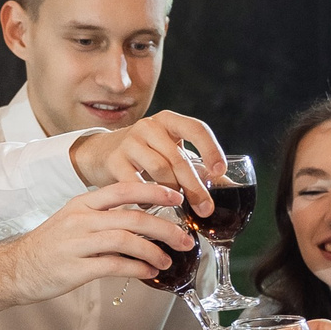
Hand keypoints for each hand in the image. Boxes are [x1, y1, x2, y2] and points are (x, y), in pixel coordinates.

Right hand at [0, 180, 195, 302]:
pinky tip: (149, 273)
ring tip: (168, 260)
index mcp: (82, 204)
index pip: (124, 189)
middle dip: (165, 227)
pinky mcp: (76, 269)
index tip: (176, 197)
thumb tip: (143, 223)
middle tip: (184, 238)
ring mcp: (77, 243)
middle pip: (133, 216)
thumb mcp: (74, 221)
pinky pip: (114, 265)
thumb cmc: (48, 247)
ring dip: (153, 251)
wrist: (15, 269)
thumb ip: (105, 219)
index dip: (154, 191)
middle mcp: (81, 219)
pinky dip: (137, 269)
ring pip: (126, 240)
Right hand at [67, 110, 226, 215]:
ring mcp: (129, 142)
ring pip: (160, 171)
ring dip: (172, 192)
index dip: (211, 149)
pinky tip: (153, 207)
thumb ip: (197, 166)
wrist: (100, 153)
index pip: (196, 128)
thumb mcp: (170, 152)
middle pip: (178, 158)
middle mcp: (149, 126)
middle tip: (205, 208)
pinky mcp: (114, 160)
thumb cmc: (145, 154)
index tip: (219, 171)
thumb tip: (230, 187)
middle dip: (195, 186)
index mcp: (169, 121)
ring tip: (178, 205)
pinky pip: (136, 184)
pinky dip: (148, 199)